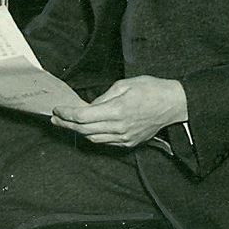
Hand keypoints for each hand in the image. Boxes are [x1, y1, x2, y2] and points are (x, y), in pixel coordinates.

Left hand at [51, 75, 186, 147]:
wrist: (174, 104)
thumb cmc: (151, 89)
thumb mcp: (124, 84)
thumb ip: (103, 97)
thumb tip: (88, 106)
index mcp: (117, 110)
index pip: (83, 116)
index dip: (67, 114)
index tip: (57, 109)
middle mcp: (119, 127)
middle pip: (84, 130)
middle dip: (66, 124)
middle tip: (54, 118)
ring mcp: (125, 138)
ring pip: (93, 139)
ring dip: (77, 132)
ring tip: (66, 124)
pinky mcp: (129, 143)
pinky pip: (105, 142)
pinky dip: (93, 136)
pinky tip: (86, 129)